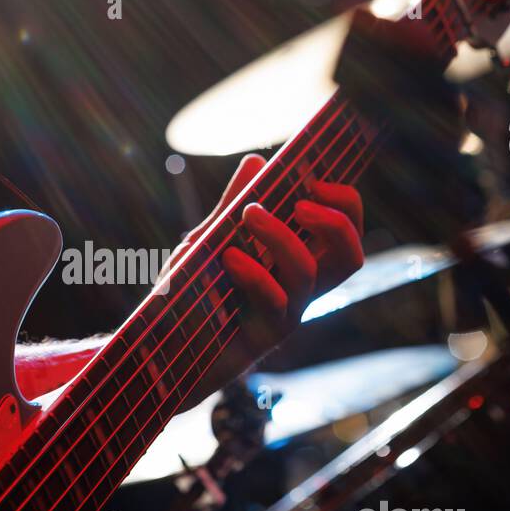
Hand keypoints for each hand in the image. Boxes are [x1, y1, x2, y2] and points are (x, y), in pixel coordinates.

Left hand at [170, 154, 363, 403]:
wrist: (159, 348)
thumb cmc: (188, 294)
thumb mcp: (207, 242)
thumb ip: (231, 208)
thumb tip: (257, 162)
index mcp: (294, 262)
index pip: (344, 232)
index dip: (345, 203)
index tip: (316, 180)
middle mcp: (299, 289)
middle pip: (350, 256)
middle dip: (337, 220)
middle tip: (301, 202)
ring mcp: (285, 313)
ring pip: (310, 272)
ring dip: (283, 235)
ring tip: (250, 215)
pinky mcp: (264, 336)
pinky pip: (275, 300)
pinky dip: (254, 272)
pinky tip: (228, 257)